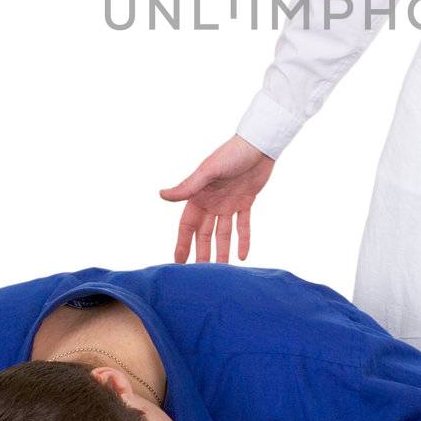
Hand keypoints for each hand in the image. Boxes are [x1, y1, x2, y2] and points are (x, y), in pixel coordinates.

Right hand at [158, 134, 275, 262]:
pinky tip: (243, 256)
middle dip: (202, 252)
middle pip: (204, 233)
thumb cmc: (231, 154)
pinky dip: (243, 239)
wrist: (258, 145)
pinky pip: (243, 225)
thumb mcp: (207, 171)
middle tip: (200, 275)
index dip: (183, 243)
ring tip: (222, 272)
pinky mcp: (246, 202)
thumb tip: (162, 195)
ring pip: (224, 233)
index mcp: (199, 195)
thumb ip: (187, 186)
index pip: (188, 225)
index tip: (178, 262)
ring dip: (223, 250)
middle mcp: (212, 201)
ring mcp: (229, 203)